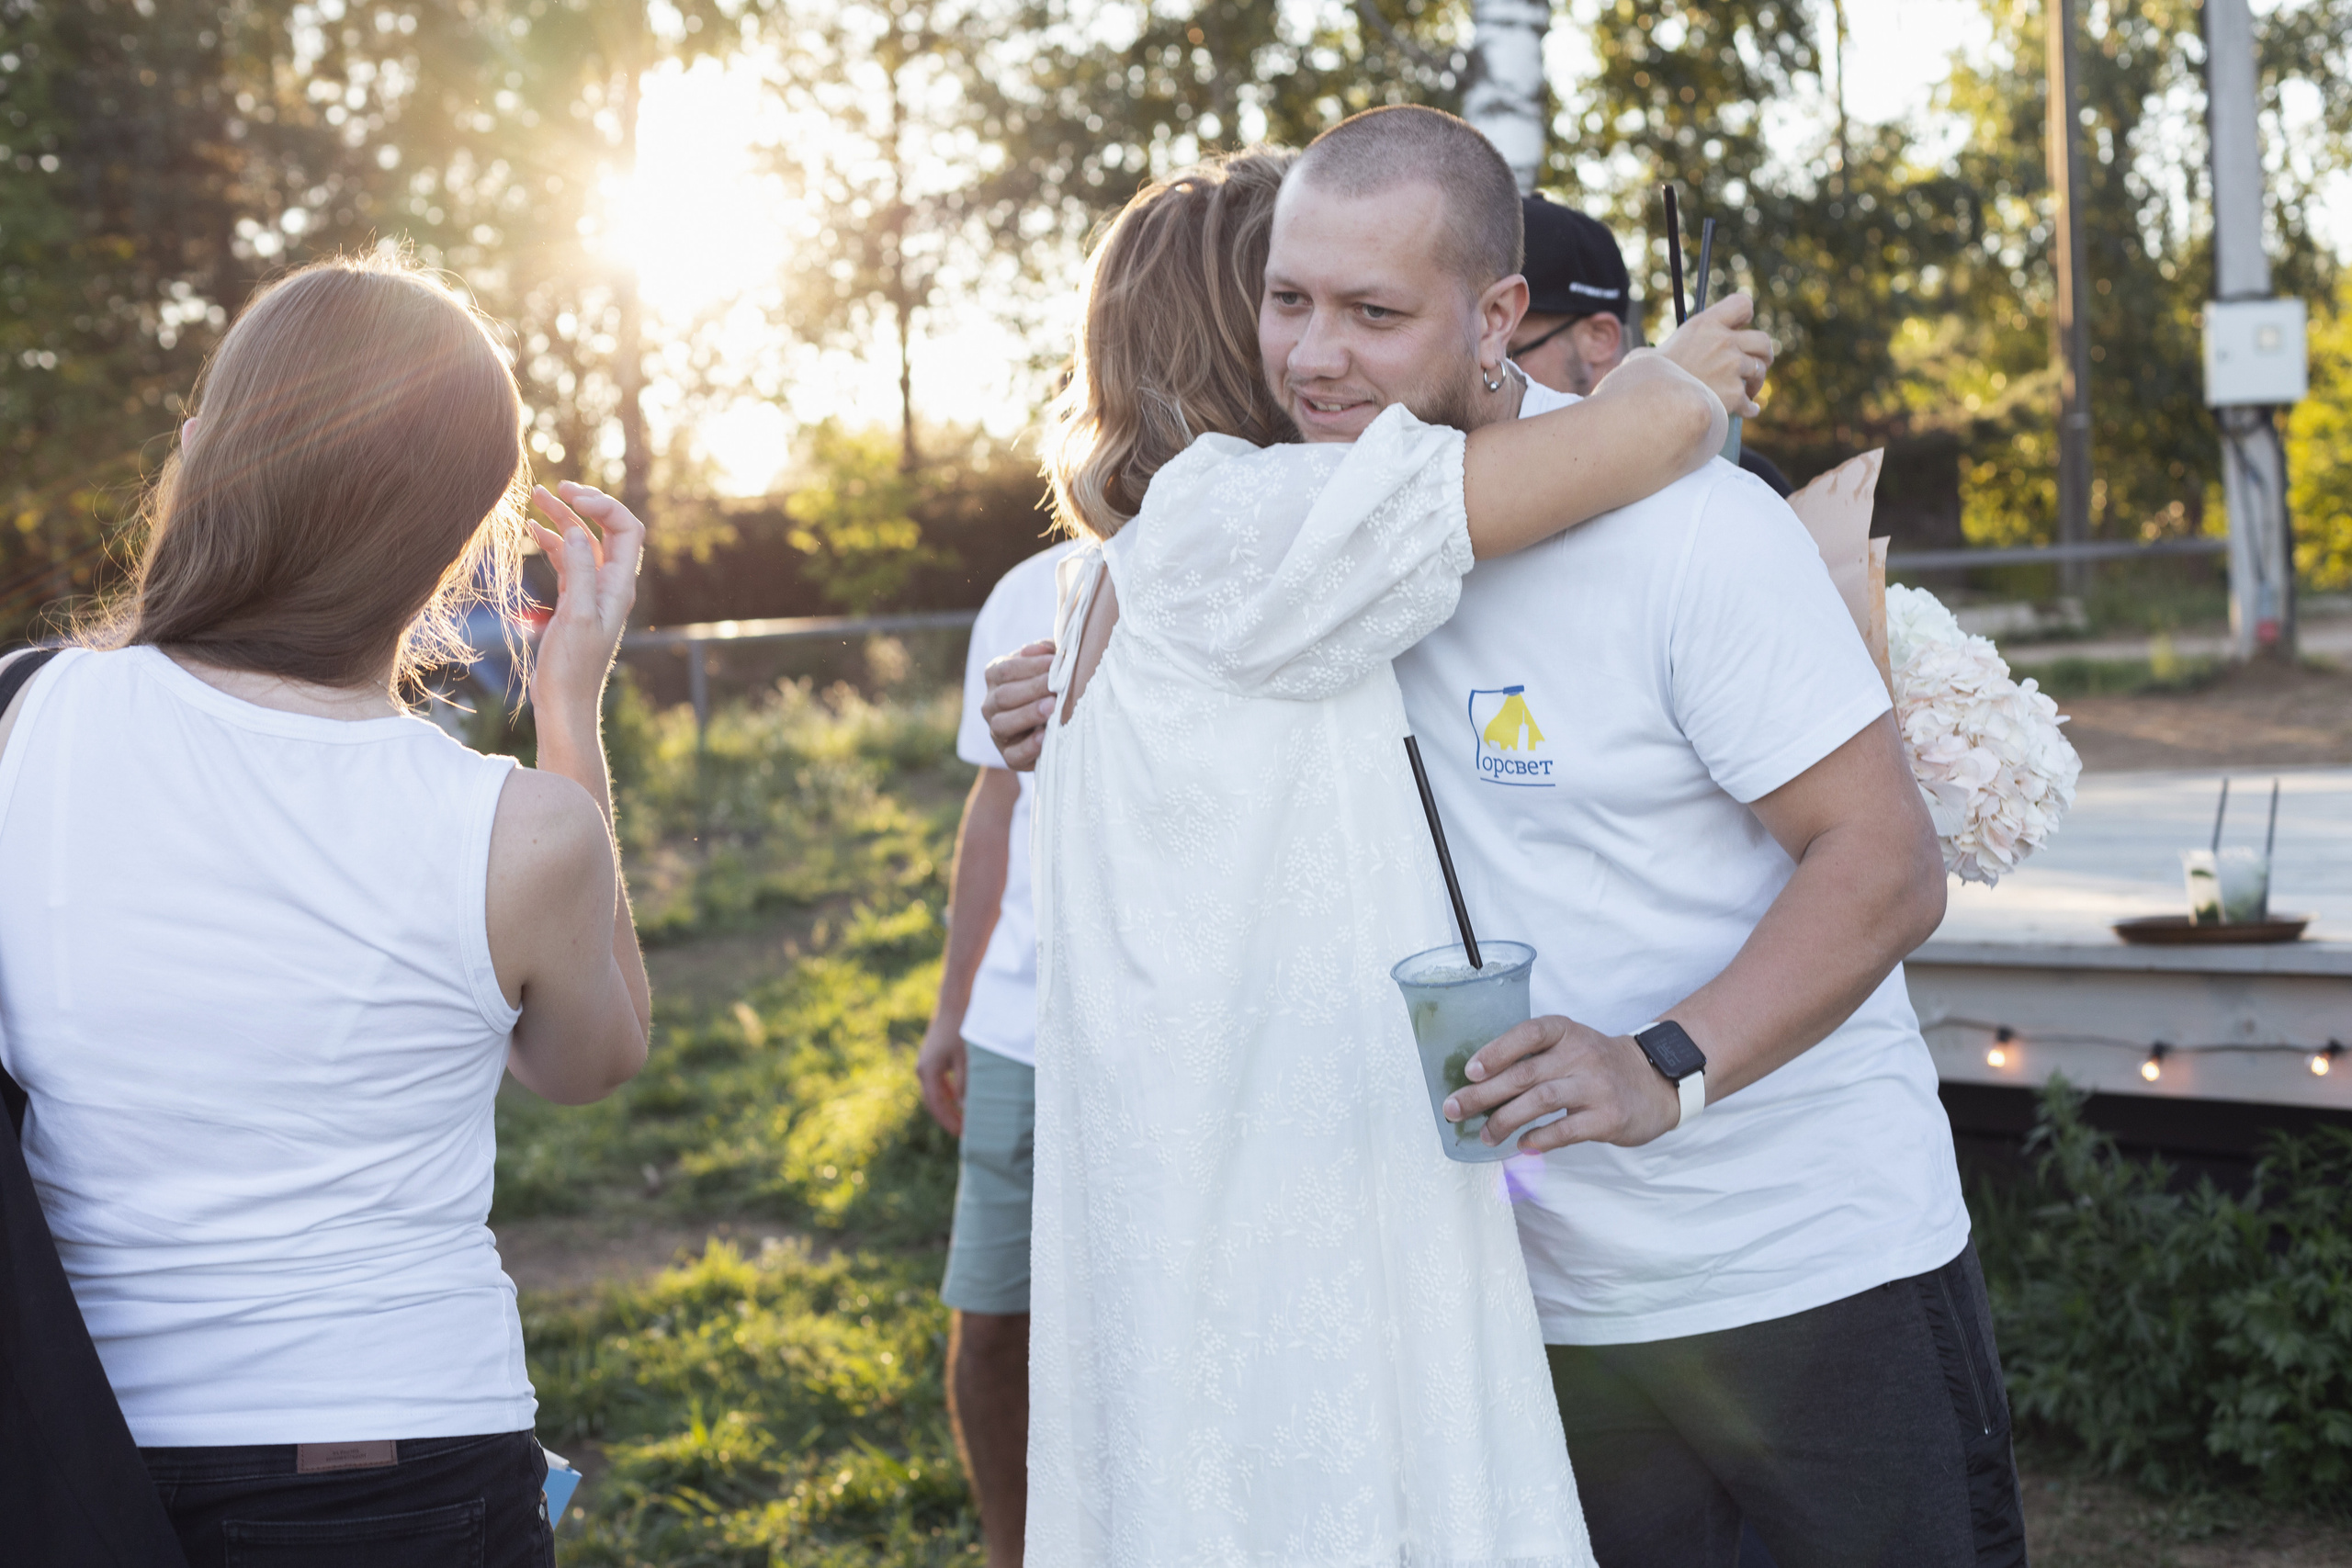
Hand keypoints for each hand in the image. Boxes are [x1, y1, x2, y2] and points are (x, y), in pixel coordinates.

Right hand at [527, 483, 643, 719]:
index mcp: (619, 586)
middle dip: (583, 505)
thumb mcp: (576, 617)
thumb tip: (575, 532)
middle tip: (556, 487)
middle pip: (605, 531)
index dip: (604, 506)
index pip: (627, 529)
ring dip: (562, 520)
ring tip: (535, 497)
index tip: (572, 497)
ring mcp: (592, 592)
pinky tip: (532, 530)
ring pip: (582, 544)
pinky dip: (552, 543)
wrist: (565, 702)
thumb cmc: (573, 667)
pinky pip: (567, 562)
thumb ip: (579, 573)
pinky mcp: (574, 602)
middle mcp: (611, 585)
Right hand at [916, 1018, 967, 1136]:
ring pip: (937, 1091)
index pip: (936, 1105)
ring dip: (950, 1105)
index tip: (962, 1135)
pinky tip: (961, 1098)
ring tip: (964, 1119)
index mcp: (927, 1071)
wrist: (955, 1001)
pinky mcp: (934, 1055)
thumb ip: (965, 1084)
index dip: (949, 1121)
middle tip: (964, 1132)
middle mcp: (923, 1068)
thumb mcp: (966, 1059)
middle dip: (949, 1117)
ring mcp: (927, 1062)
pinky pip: (940, 1081)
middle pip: (934, 1101)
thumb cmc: (961, 1029)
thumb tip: (965, 1107)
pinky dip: (950, 1092)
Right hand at [981, 640, 1055, 771]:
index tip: (1055, 662)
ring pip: (1003, 724)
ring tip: (1052, 707)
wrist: (1048, 725)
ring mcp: (996, 731)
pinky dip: (1029, 747)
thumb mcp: (1048, 665)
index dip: (1030, 665)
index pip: (1005, 669)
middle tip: (1056, 686)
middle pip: (1003, 696)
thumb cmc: (1050, 686)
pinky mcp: (1009, 756)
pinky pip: (1012, 755)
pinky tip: (1045, 736)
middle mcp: (990, 704)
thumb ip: (1045, 653)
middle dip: (1032, 689)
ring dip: (1028, 715)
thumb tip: (1037, 649)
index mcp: (995, 677)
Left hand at [1440, 1014, 1681, 1152]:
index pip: (1528, 1033)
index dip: (1496, 1051)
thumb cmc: (1597, 1065)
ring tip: (1485, 1135)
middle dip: (1483, 1094)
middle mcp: (1581, 1054)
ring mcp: (1596, 1085)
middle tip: (1454, 1110)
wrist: (1655, 1081)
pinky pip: (1566, 1129)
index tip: (1469, 1071)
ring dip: (1505, 1120)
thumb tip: (1478, 1084)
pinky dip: (1539, 1138)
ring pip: (1540, 1101)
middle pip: (1525, 1073)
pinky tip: (1522, 1145)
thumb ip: (1533, 1059)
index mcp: (1566, 1031)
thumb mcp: (1570, 1046)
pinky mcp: (1609, 1116)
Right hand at [1650, 291, 1773, 418]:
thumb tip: (1643, 359)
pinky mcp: (1735, 394)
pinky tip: (1748, 410)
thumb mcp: (1649, 354)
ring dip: (1754, 382)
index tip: (1740, 327)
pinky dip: (1749, 408)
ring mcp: (1732, 368)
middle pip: (1763, 341)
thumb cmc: (1647, 379)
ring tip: (1746, 390)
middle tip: (1756, 363)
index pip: (1742, 304)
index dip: (1745, 315)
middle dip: (1763, 353)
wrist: (1655, 404)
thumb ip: (1660, 350)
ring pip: (1759, 371)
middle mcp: (1724, 342)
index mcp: (1705, 324)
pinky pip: (1750, 402)